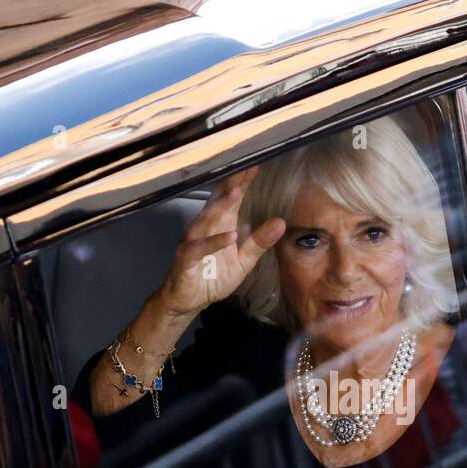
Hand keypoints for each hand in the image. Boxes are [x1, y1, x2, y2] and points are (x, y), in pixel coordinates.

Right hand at [157, 167, 285, 317]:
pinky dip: (214, 242)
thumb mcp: (242, 263)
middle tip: (245, 168)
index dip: (242, 183)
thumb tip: (281, 223)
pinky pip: (198, 248)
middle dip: (231, 185)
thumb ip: (259, 243)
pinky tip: (230, 236)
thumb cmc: (212, 278)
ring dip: (220, 207)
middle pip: (218, 203)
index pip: (231, 199)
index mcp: (220, 226)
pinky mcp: (185, 259)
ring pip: (206, 220)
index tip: (255, 166)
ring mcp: (194, 242)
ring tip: (237, 193)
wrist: (188, 301)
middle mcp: (205, 229)